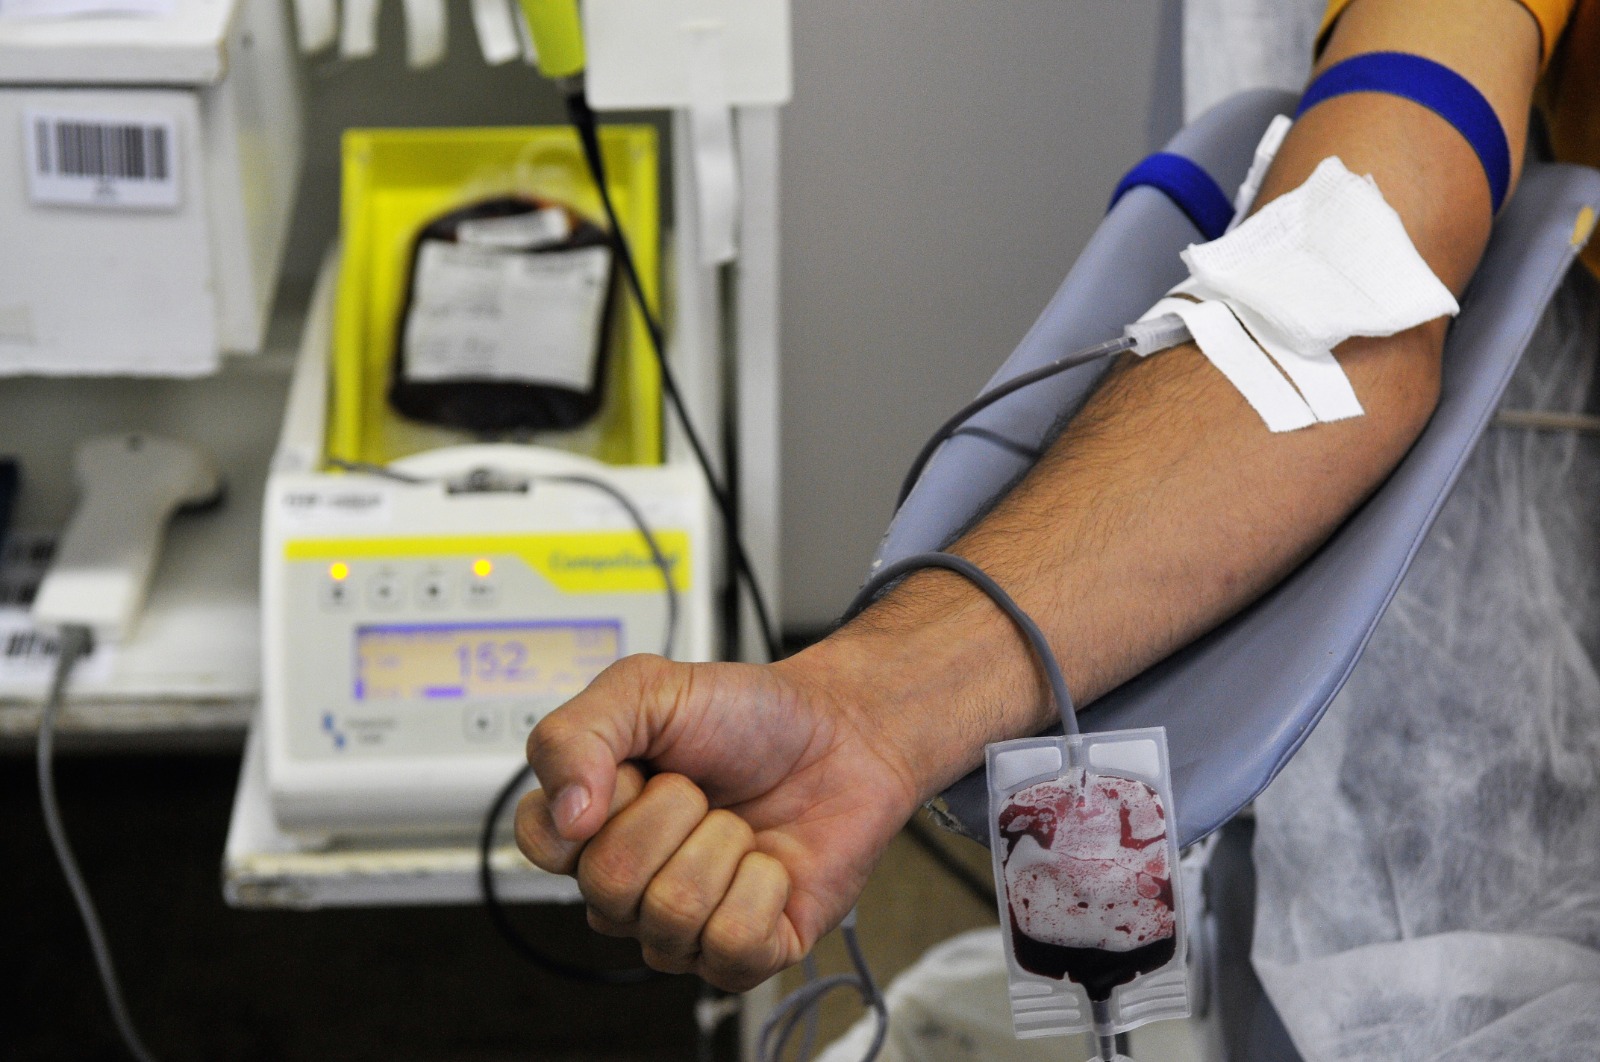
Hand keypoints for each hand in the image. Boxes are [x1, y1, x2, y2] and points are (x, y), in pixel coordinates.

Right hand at [514, 652, 924, 990]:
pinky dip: (763, 887)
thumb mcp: (648, 687)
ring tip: (739, 822)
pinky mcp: (746, 954)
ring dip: (722, 846)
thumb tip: (564, 818)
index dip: (593, 801)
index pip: (540, 845)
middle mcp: (628, 886)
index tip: (636, 766)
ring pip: (671, 916)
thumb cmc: (748, 715)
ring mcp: (683, 927)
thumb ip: (577, 733)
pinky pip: (731, 944)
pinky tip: (768, 862)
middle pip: (608, 884)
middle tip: (702, 789)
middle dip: (672, 814)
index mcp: (592, 825)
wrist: (844, 731)